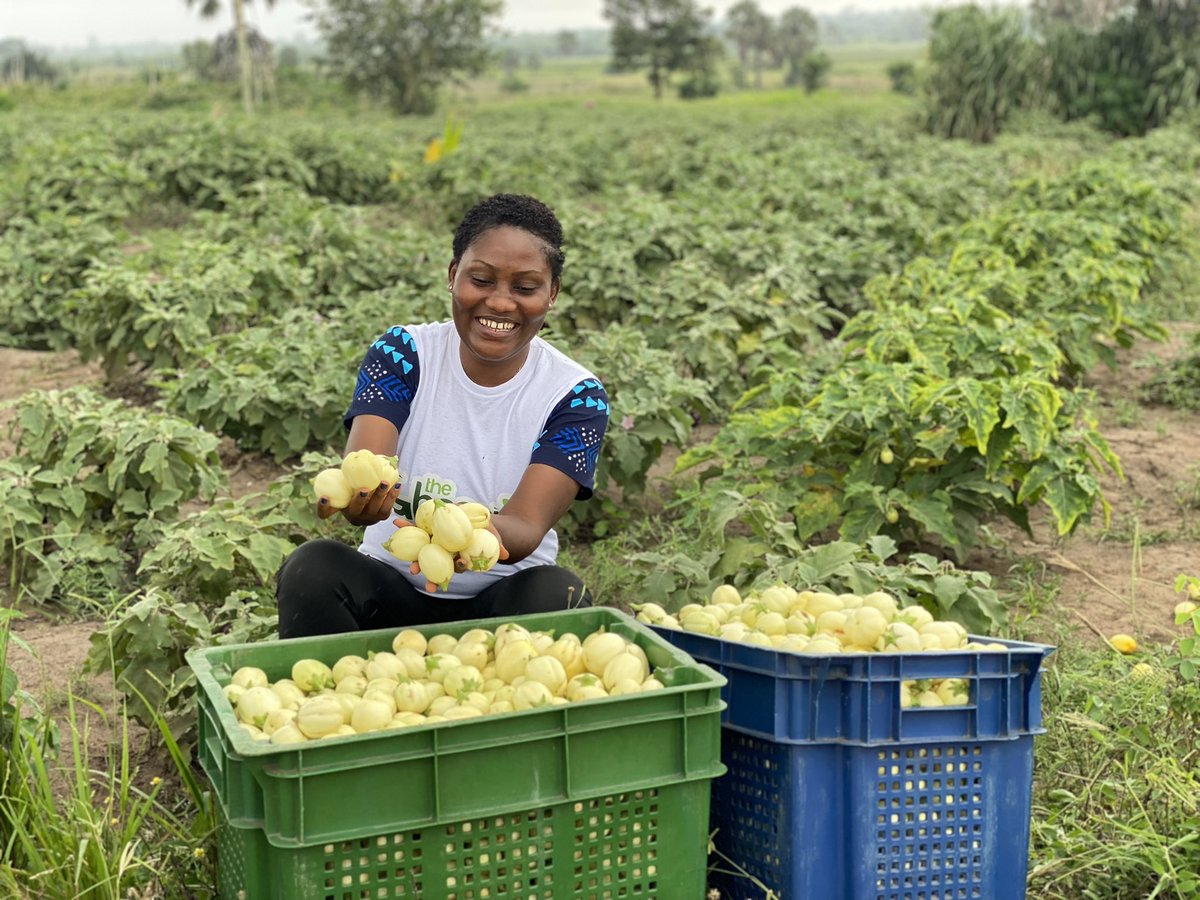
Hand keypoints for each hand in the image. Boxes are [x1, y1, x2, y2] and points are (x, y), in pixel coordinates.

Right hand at [317, 480, 400, 524]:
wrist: (373, 497)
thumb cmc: (356, 484)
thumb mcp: (347, 481)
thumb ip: (346, 475)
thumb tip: (353, 455)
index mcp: (340, 508)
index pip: (324, 513)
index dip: (323, 508)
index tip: (324, 497)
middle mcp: (353, 516)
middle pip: (354, 510)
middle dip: (359, 500)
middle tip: (363, 489)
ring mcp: (368, 518)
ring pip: (374, 508)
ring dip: (379, 495)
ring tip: (384, 483)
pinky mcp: (382, 516)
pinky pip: (387, 507)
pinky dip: (392, 495)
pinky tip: (396, 485)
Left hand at [395, 517, 509, 592]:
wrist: (476, 518)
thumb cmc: (485, 529)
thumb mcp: (493, 535)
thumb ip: (497, 545)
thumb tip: (505, 555)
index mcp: (459, 555)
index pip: (455, 566)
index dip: (454, 569)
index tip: (454, 568)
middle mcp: (445, 552)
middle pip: (434, 563)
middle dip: (426, 571)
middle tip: (418, 575)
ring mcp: (435, 542)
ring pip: (422, 551)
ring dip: (412, 556)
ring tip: (407, 564)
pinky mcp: (429, 529)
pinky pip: (416, 529)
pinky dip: (406, 526)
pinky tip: (396, 522)